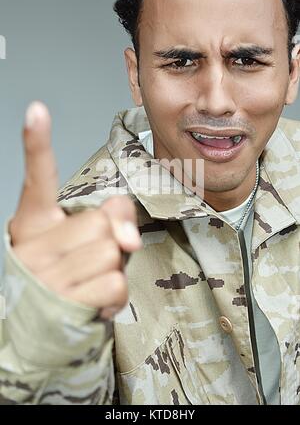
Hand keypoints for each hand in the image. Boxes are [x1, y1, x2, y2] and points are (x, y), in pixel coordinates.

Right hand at [9, 102, 141, 318]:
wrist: (44, 328)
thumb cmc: (65, 274)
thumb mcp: (79, 240)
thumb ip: (108, 216)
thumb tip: (128, 233)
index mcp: (32, 224)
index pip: (37, 179)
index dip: (37, 144)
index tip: (37, 111)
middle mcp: (34, 247)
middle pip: (101, 220)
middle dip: (110, 239)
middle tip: (90, 259)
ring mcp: (48, 277)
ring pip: (113, 251)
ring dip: (114, 267)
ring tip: (89, 280)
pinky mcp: (67, 304)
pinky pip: (116, 283)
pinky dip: (115, 293)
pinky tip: (93, 300)